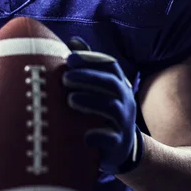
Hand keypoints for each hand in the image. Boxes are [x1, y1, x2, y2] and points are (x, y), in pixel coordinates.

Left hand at [63, 38, 143, 175]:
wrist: (122, 150)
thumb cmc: (103, 113)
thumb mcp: (100, 89)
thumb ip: (89, 66)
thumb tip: (73, 41)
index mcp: (119, 85)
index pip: (110, 66)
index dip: (91, 60)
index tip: (70, 58)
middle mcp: (124, 101)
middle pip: (111, 84)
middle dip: (89, 78)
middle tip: (66, 77)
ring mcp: (123, 122)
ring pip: (111, 108)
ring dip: (90, 101)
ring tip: (70, 99)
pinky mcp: (118, 144)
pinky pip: (110, 138)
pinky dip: (97, 135)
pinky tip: (83, 134)